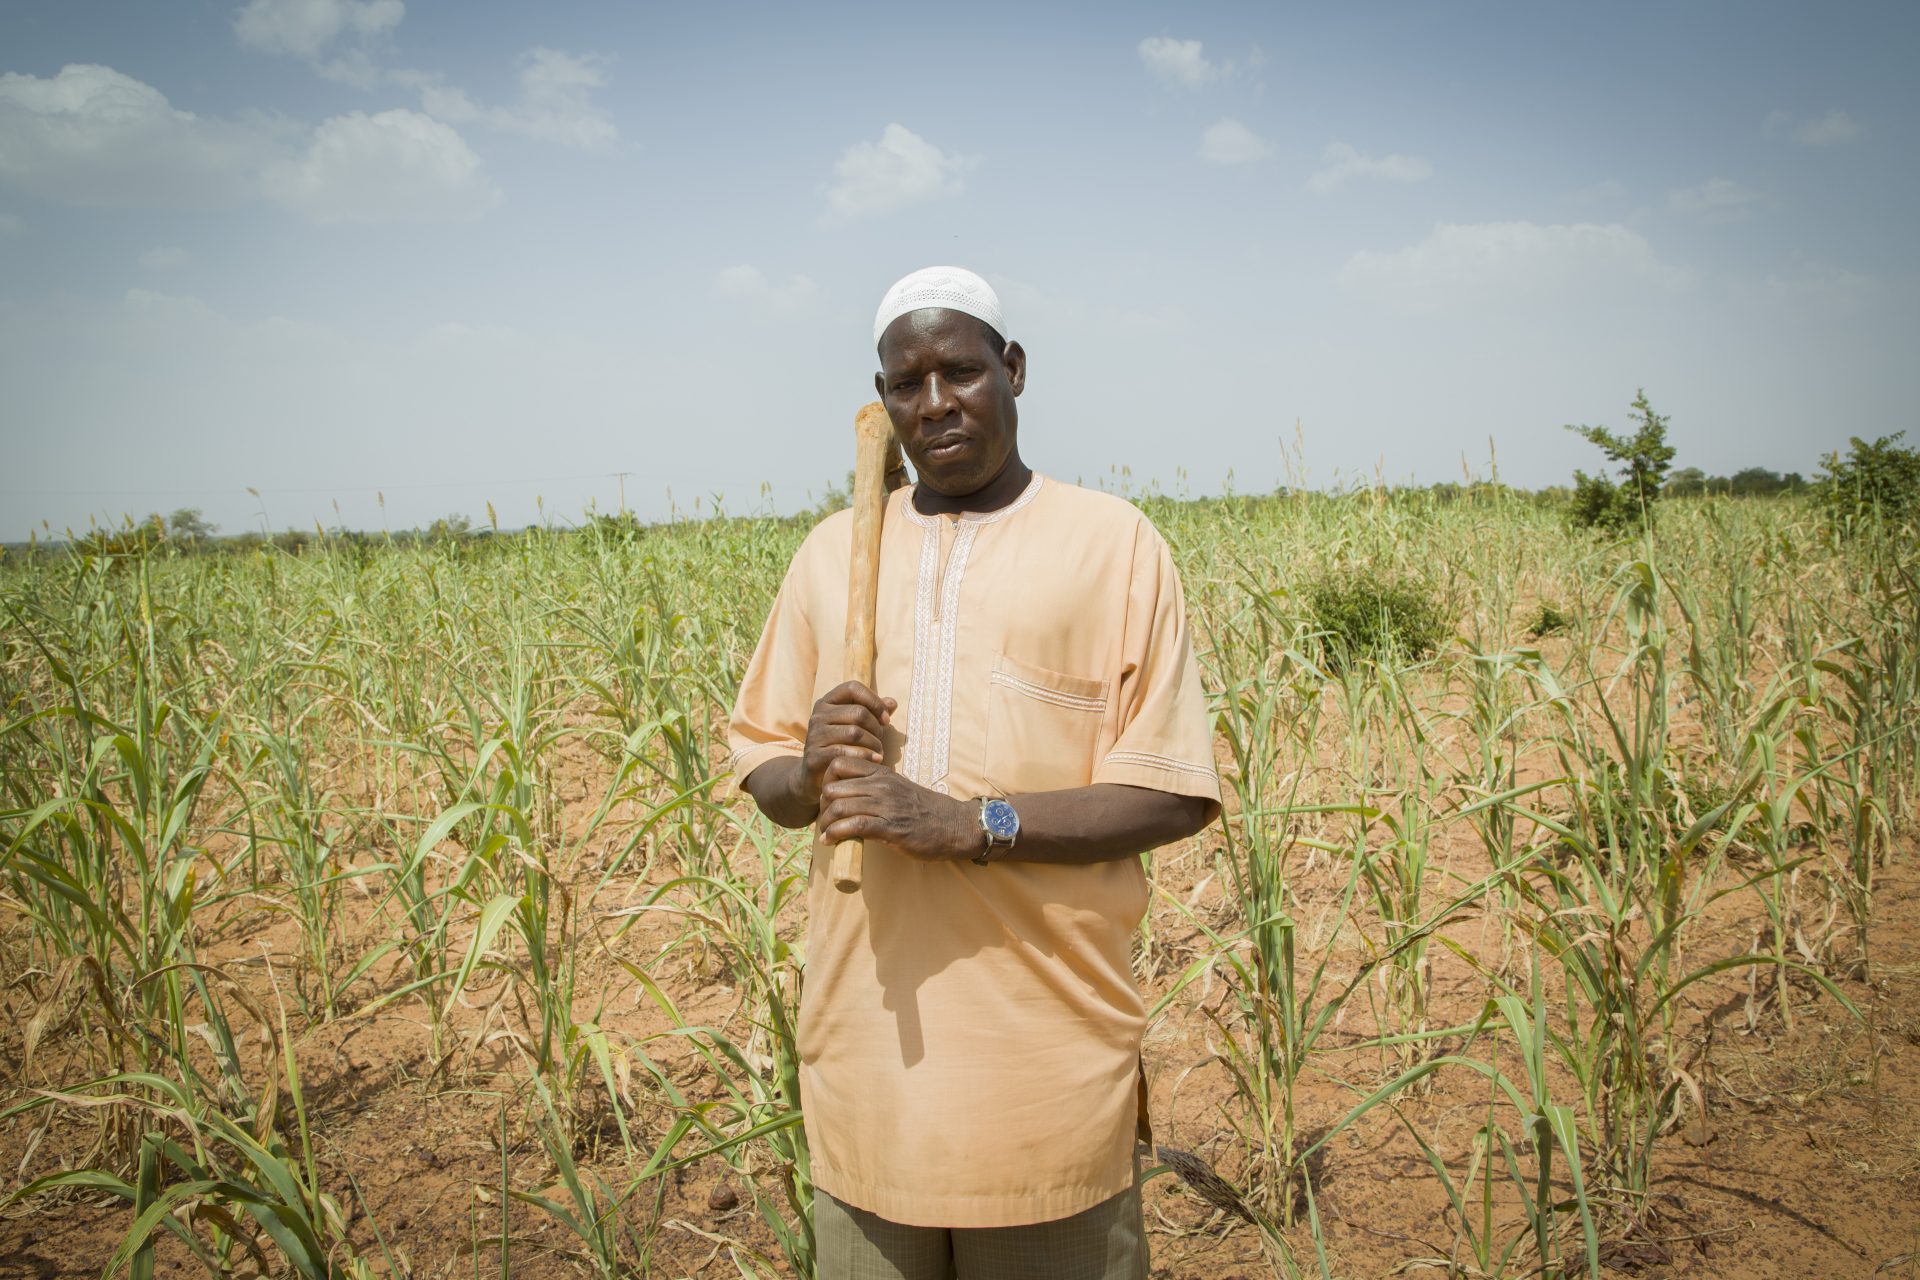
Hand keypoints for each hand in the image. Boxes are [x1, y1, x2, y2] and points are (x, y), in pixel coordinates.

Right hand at [801, 681, 896, 806]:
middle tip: (881, 741)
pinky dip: (865, 756)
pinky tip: (875, 761)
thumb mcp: (857, 726)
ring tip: (880, 753)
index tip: (886, 719)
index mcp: (827, 702)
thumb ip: (873, 713)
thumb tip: (892, 703)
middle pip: (858, 712)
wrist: (816, 775)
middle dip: (876, 728)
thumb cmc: (841, 746)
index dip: (874, 700)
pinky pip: (844, 752)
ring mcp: (814, 735)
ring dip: (874, 744)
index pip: (853, 687)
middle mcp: (818, 715)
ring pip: (854, 732)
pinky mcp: (813, 756)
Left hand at [817, 756, 980, 861]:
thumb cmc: (926, 810)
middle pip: (833, 787)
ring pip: (840, 806)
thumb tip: (849, 796)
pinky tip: (830, 841)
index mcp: (882, 773)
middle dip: (822, 805)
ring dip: (826, 822)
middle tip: (824, 819)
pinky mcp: (890, 828)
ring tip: (825, 833)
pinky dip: (836, 834)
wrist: (955, 826)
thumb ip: (876, 787)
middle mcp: (881, 785)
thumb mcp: (899, 788)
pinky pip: (853, 826)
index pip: (839, 764)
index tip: (827, 798)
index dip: (825, 780)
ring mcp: (885, 806)